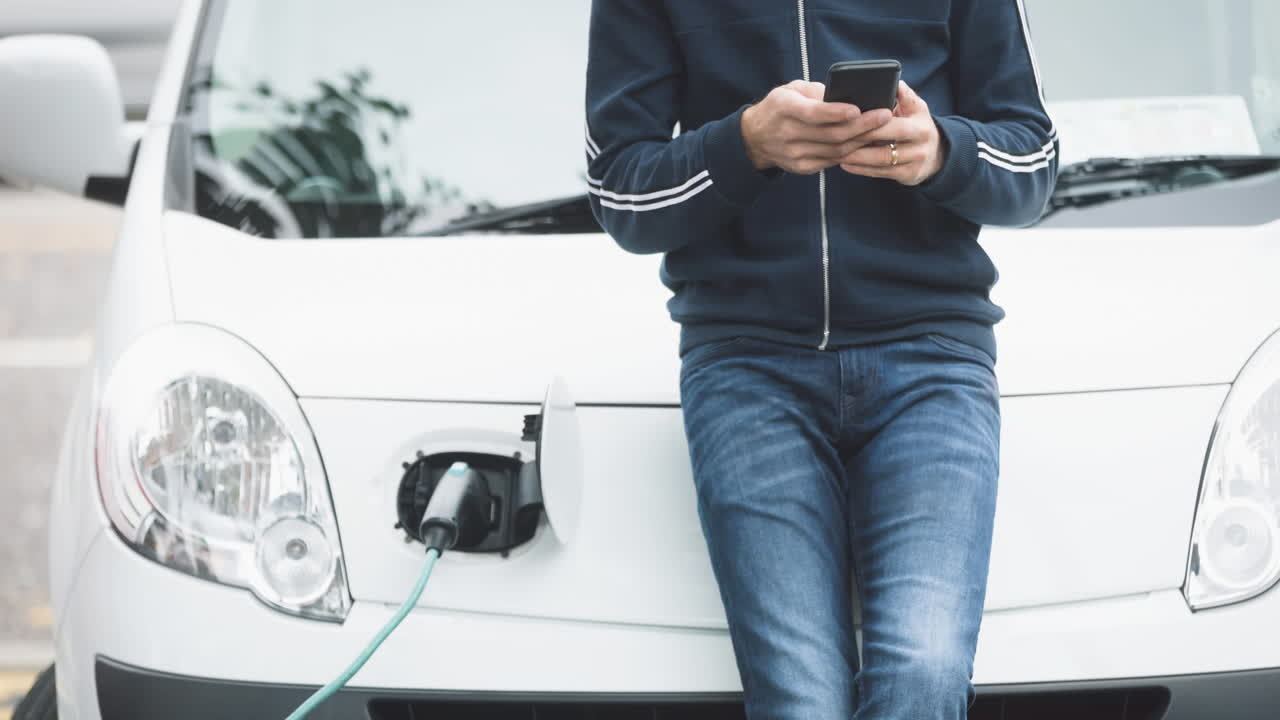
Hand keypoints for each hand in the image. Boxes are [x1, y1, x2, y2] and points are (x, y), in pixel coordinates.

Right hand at [741, 80, 893, 174]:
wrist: (755, 137)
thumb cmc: (779, 107)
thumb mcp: (792, 90)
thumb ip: (817, 92)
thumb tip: (848, 95)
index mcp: (784, 108)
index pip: (813, 113)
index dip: (836, 112)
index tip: (858, 108)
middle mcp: (787, 133)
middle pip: (831, 134)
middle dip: (862, 126)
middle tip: (884, 116)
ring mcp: (794, 154)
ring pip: (836, 150)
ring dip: (861, 140)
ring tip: (881, 129)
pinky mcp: (801, 167)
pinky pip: (831, 160)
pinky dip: (850, 152)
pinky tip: (865, 143)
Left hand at [839, 81, 946, 185]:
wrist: (937, 155)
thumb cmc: (917, 126)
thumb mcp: (917, 108)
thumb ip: (905, 96)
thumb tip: (895, 81)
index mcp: (920, 126)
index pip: (893, 126)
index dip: (871, 124)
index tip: (850, 120)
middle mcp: (920, 146)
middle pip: (885, 146)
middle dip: (860, 142)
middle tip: (837, 138)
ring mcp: (914, 163)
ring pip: (881, 163)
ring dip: (857, 158)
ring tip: (837, 152)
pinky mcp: (907, 176)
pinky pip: (880, 173)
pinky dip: (861, 169)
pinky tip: (845, 164)